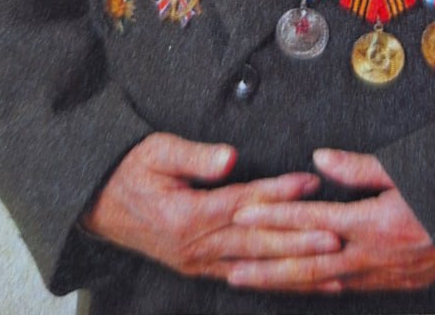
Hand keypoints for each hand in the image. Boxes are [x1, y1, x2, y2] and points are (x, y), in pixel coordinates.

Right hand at [81, 132, 340, 281]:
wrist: (98, 203)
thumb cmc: (130, 171)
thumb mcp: (157, 151)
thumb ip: (195, 157)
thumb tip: (229, 158)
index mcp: (187, 216)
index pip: (243, 203)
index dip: (278, 193)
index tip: (310, 182)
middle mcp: (196, 247)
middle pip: (257, 243)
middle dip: (299, 240)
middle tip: (336, 235)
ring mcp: (199, 262)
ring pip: (256, 267)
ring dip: (296, 268)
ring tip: (333, 268)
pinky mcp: (201, 268)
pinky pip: (245, 277)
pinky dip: (276, 281)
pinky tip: (303, 283)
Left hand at [226, 148, 434, 293]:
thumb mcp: (407, 168)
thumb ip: (359, 167)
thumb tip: (319, 161)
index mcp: (374, 222)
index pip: (311, 219)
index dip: (274, 216)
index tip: (244, 212)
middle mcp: (373, 255)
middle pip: (306, 262)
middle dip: (264, 265)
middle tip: (229, 265)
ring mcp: (381, 275)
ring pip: (319, 282)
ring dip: (281, 282)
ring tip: (248, 280)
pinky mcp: (392, 285)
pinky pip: (343, 289)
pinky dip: (314, 289)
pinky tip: (296, 289)